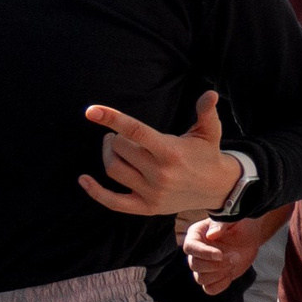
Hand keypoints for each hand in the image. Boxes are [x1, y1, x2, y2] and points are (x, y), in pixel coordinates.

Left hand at [81, 92, 243, 216]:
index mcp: (172, 152)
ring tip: (115, 148)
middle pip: (120, 149)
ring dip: (108, 155)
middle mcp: (160, 173)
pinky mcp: (146, 207)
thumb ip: (206, 112)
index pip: (136, 131)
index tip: (92, 111)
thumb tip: (211, 93)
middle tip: (119, 134)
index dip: (112, 119)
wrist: (217, 188)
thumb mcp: (210, 132)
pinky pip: (113, 201)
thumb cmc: (207, 155)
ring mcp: (152, 192)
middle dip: (115, 138)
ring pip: (113, 169)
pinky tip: (83, 179)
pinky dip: (94, 191)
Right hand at [183, 215, 264, 295]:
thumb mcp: (234, 219)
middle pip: (195, 265)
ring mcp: (203, 265)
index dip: (204, 253)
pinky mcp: (212, 277)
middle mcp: (196, 251)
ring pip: (201, 279)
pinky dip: (221, 284)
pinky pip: (209, 289)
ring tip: (235, 261)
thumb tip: (211, 235)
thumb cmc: (240, 224)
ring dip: (219, 274)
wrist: (250, 236)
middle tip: (235, 256)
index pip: (190, 247)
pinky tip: (231, 273)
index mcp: (196, 235)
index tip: (220, 254)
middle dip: (216, 264)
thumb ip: (222, 224)